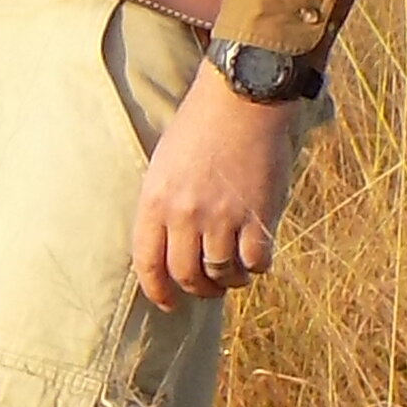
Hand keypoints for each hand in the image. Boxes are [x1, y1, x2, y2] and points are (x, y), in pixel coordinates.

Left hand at [129, 71, 306, 309]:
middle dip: (197, 290)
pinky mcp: (259, 213)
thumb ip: (162, 208)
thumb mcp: (163, 168)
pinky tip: (256, 261)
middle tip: (207, 290)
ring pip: (222, 273)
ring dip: (228, 281)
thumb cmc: (199, 130)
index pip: (147, 264)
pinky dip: (256, 267)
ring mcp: (223, 216)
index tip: (168, 304)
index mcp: (154, 203)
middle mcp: (185, 215)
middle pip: (187, 275)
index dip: (158, 291)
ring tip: (233, 276)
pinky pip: (256, 260)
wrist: (240, 101)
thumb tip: (169, 250)